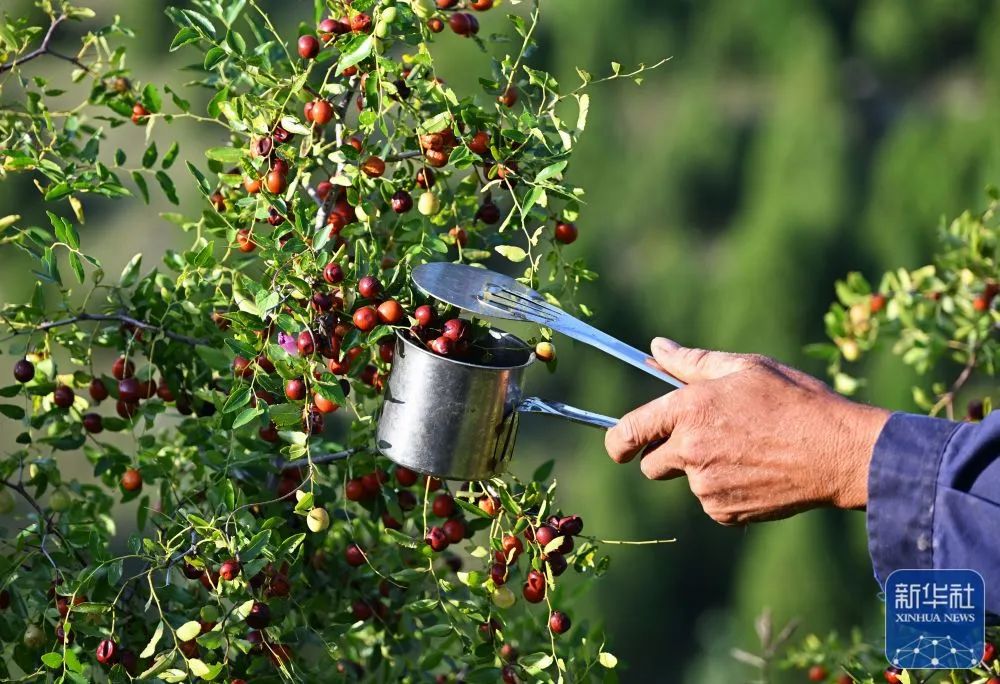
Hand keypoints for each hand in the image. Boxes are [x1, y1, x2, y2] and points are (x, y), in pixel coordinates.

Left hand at [604, 338, 889, 523]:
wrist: (839, 452)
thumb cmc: (794, 400)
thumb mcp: (744, 368)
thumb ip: (690, 363)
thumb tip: (656, 348)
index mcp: (687, 410)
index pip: (628, 432)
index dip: (618, 441)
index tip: (620, 446)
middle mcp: (689, 451)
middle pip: (651, 465)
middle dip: (667, 455)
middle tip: (706, 439)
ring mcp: (706, 486)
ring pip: (688, 482)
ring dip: (704, 469)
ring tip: (749, 449)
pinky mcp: (725, 512)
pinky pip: (712, 502)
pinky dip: (726, 490)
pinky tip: (758, 471)